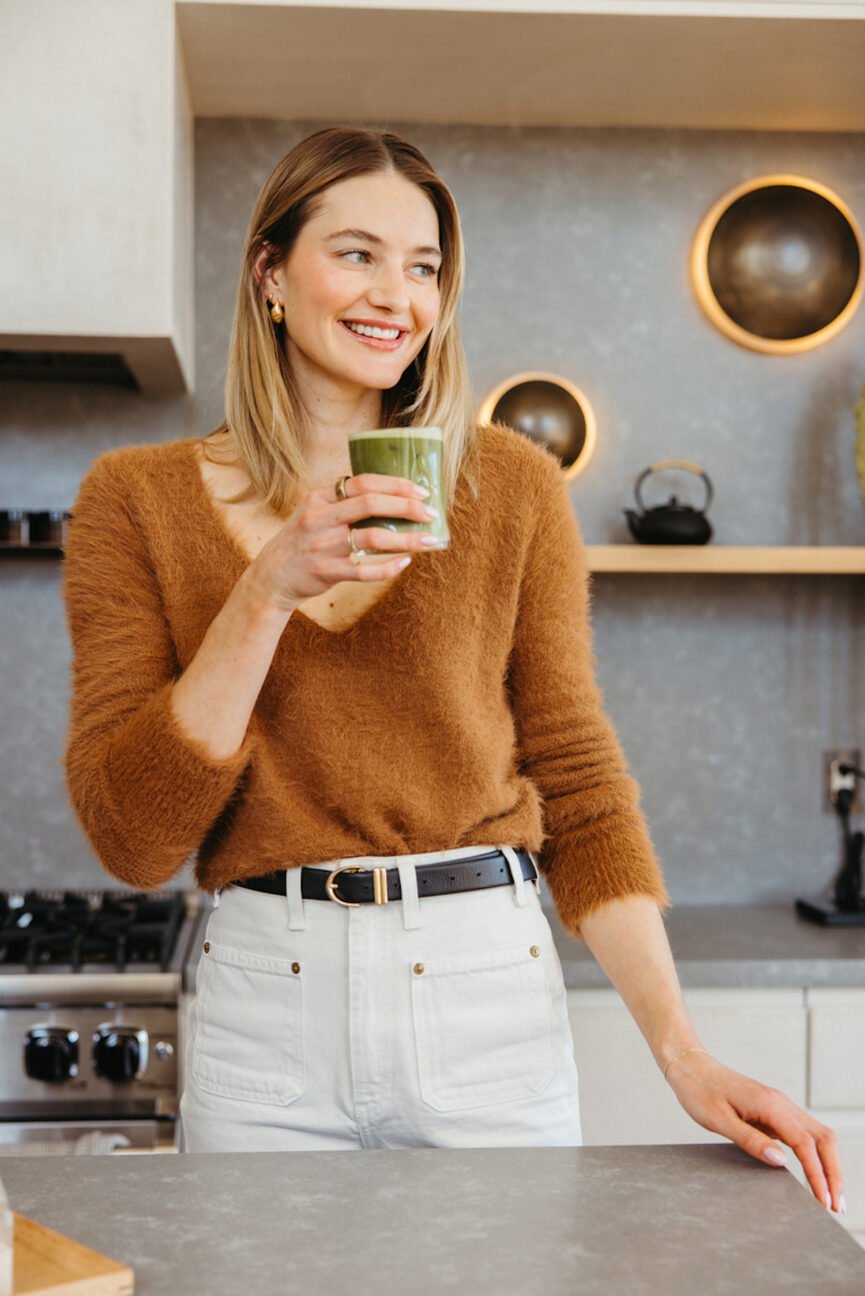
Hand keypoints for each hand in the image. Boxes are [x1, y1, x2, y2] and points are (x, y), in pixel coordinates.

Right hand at [244, 472, 437, 610]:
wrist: (270, 578)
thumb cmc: (301, 543)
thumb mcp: (313, 513)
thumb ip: (342, 503)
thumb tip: (390, 497)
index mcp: (318, 498)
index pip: (362, 483)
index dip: (395, 485)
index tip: (420, 491)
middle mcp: (319, 518)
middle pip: (370, 504)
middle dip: (406, 506)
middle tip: (431, 513)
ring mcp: (322, 546)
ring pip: (372, 537)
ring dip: (406, 539)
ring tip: (428, 541)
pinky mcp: (326, 572)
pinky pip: (364, 570)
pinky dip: (388, 567)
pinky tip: (405, 563)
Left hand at [664, 1048, 845, 1213]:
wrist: (690, 1065)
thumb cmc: (699, 1091)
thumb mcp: (718, 1120)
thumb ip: (750, 1140)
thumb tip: (781, 1161)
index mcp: (769, 1104)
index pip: (806, 1144)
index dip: (818, 1175)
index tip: (823, 1201)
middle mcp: (781, 1103)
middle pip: (823, 1138)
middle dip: (833, 1172)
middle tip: (835, 1206)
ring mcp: (779, 1106)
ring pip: (817, 1135)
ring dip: (828, 1164)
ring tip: (829, 1196)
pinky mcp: (773, 1111)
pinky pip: (802, 1133)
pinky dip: (814, 1155)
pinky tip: (813, 1173)